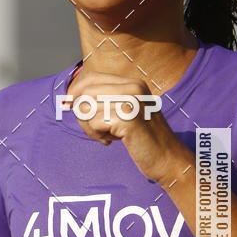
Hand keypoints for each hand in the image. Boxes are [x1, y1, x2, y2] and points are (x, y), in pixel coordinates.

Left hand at [66, 71, 190, 184]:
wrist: (168, 158)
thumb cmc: (142, 139)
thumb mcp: (125, 113)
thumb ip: (104, 101)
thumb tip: (69, 98)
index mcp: (133, 83)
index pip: (92, 77)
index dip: (75, 91)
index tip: (69, 106)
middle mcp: (133, 87)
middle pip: (85, 92)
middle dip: (82, 114)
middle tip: (95, 130)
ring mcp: (131, 101)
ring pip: (86, 108)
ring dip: (90, 127)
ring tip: (106, 136)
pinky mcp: (128, 118)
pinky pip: (94, 123)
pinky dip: (97, 135)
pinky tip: (112, 141)